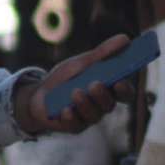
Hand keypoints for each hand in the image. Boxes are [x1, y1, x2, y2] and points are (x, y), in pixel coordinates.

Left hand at [16, 32, 136, 134]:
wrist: (39, 95)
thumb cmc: (66, 78)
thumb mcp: (83, 62)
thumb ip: (103, 53)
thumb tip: (125, 38)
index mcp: (109, 90)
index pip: (125, 92)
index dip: (125, 89)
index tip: (120, 81)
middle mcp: (102, 106)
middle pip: (110, 105)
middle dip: (103, 96)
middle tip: (95, 84)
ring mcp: (88, 118)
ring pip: (94, 115)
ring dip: (85, 104)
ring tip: (75, 92)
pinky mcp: (74, 126)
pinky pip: (75, 124)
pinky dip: (70, 116)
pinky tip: (65, 110)